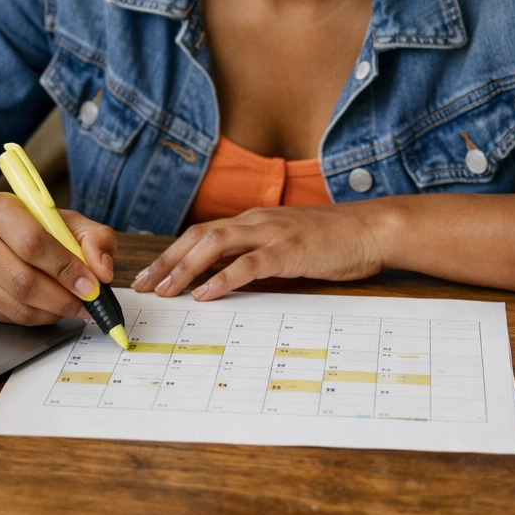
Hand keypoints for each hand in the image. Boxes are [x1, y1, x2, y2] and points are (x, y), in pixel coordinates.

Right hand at [0, 191, 117, 325]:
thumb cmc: (33, 225)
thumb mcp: (68, 221)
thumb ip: (95, 238)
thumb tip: (103, 271)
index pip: (33, 243)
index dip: (66, 269)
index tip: (91, 286)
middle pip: (22, 281)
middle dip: (63, 298)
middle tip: (87, 303)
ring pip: (16, 306)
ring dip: (52, 312)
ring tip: (72, 306)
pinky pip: (8, 318)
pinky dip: (37, 318)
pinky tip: (49, 307)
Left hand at [133, 204, 388, 300]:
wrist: (371, 230)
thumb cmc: (333, 241)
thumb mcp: (288, 245)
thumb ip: (259, 256)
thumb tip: (229, 281)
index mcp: (254, 220)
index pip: (202, 233)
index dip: (173, 253)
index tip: (150, 276)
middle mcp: (257, 221)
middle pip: (199, 235)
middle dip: (167, 260)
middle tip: (143, 286)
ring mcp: (273, 233)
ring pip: (216, 244)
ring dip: (186, 268)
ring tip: (165, 290)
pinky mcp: (290, 250)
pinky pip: (248, 263)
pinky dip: (222, 278)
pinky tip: (205, 294)